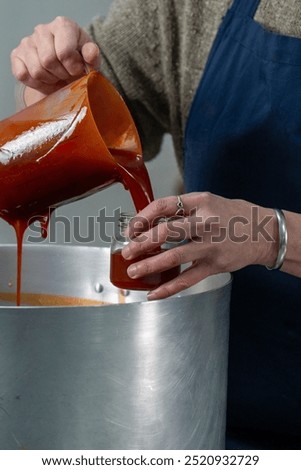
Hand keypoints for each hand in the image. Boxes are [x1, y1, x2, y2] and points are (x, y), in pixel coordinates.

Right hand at [11, 16, 99, 94]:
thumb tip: (90, 52)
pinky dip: (36, 83)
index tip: (78, 71)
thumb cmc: (78, 64)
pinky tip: (45, 80)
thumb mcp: (90, 61)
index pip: (64, 52)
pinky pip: (23, 75)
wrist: (64, 71)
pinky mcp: (16, 55)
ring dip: (49, 80)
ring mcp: (27, 42)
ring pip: (36, 70)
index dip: (73, 68)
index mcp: (63, 25)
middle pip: (48, 61)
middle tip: (66, 75)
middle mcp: (42, 30)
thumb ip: (93, 56)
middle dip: (61, 74)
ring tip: (57, 77)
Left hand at [122, 192, 277, 299]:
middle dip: (141, 242)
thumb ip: (182, 210)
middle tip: (127, 251)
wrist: (264, 232)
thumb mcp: (208, 202)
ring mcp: (211, 245)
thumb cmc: (232, 216)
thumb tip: (150, 223)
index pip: (164, 205)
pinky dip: (169, 288)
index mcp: (201, 202)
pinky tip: (154, 293)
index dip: (142, 217)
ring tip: (134, 271)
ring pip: (175, 256)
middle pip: (167, 231)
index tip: (131, 228)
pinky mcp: (215, 265)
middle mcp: (205, 222)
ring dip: (150, 265)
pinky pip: (188, 279)